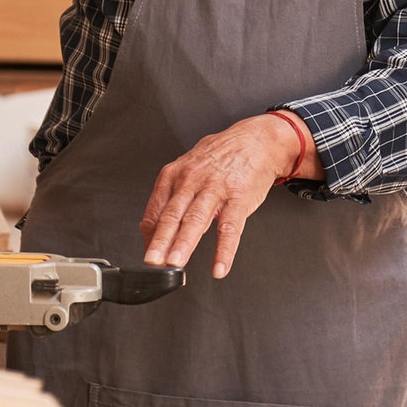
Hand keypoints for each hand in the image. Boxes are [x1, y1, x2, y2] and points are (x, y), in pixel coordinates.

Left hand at [140, 113, 309, 278]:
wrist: (257, 139)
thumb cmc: (222, 156)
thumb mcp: (189, 168)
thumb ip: (172, 196)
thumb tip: (154, 226)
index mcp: (175, 175)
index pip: (155, 211)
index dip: (150, 237)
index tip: (149, 256)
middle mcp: (192, 180)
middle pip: (172, 215)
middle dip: (160, 241)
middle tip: (152, 261)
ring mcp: (216, 189)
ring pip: (196, 220)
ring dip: (184, 244)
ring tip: (175, 264)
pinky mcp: (239, 198)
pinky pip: (230, 228)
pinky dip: (224, 250)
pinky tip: (219, 267)